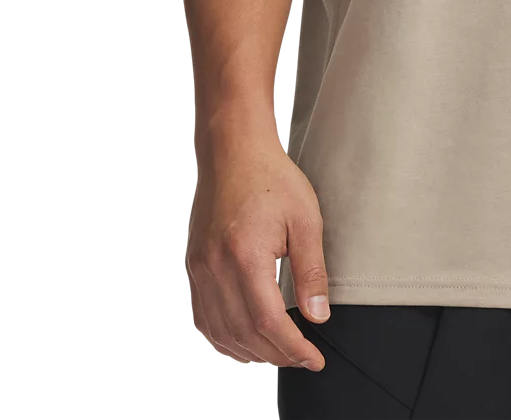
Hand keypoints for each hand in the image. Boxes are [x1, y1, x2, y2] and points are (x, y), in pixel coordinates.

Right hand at [185, 135, 330, 369]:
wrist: (232, 151)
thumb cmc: (271, 178)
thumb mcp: (305, 219)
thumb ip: (311, 272)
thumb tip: (318, 316)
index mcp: (245, 257)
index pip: (269, 323)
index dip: (293, 349)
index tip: (314, 359)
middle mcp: (215, 269)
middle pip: (244, 335)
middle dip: (277, 355)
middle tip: (302, 357)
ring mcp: (199, 269)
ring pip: (221, 333)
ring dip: (250, 353)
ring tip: (279, 353)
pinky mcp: (192, 266)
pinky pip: (203, 318)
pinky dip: (224, 339)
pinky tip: (244, 342)